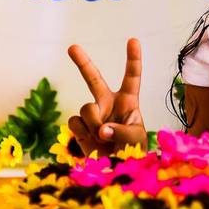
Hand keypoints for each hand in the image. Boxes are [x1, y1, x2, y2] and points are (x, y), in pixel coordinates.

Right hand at [67, 38, 147, 155]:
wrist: (117, 168)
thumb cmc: (133, 150)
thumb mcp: (136, 139)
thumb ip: (122, 132)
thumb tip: (102, 129)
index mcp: (128, 100)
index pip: (132, 76)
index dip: (133, 58)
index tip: (133, 40)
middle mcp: (109, 102)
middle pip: (94, 79)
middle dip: (82, 63)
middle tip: (72, 47)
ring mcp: (93, 113)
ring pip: (86, 108)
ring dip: (94, 124)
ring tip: (104, 137)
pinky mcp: (80, 126)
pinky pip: (75, 122)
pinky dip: (84, 132)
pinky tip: (91, 140)